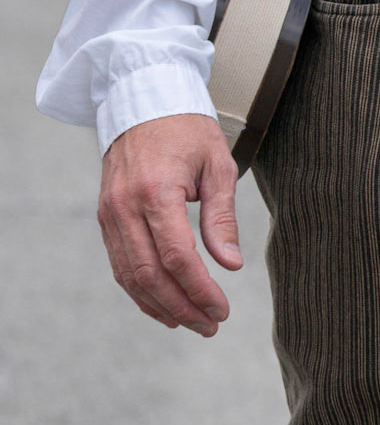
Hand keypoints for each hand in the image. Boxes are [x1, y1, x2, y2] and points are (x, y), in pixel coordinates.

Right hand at [98, 113, 240, 334]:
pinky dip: (140, 290)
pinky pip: (120, 264)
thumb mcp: (217, 164)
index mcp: (156, 190)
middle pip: (149, 275)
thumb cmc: (187, 128)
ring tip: (191, 322)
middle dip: (181, 307)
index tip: (221, 309)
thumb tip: (230, 264)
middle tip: (210, 325)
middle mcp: (125, 206)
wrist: (144, 99)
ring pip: (129, 276)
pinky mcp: (105, 217)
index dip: (200, 290)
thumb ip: (222, 217)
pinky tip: (163, 304)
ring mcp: (110, 213)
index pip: (177, 257)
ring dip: (160, 306)